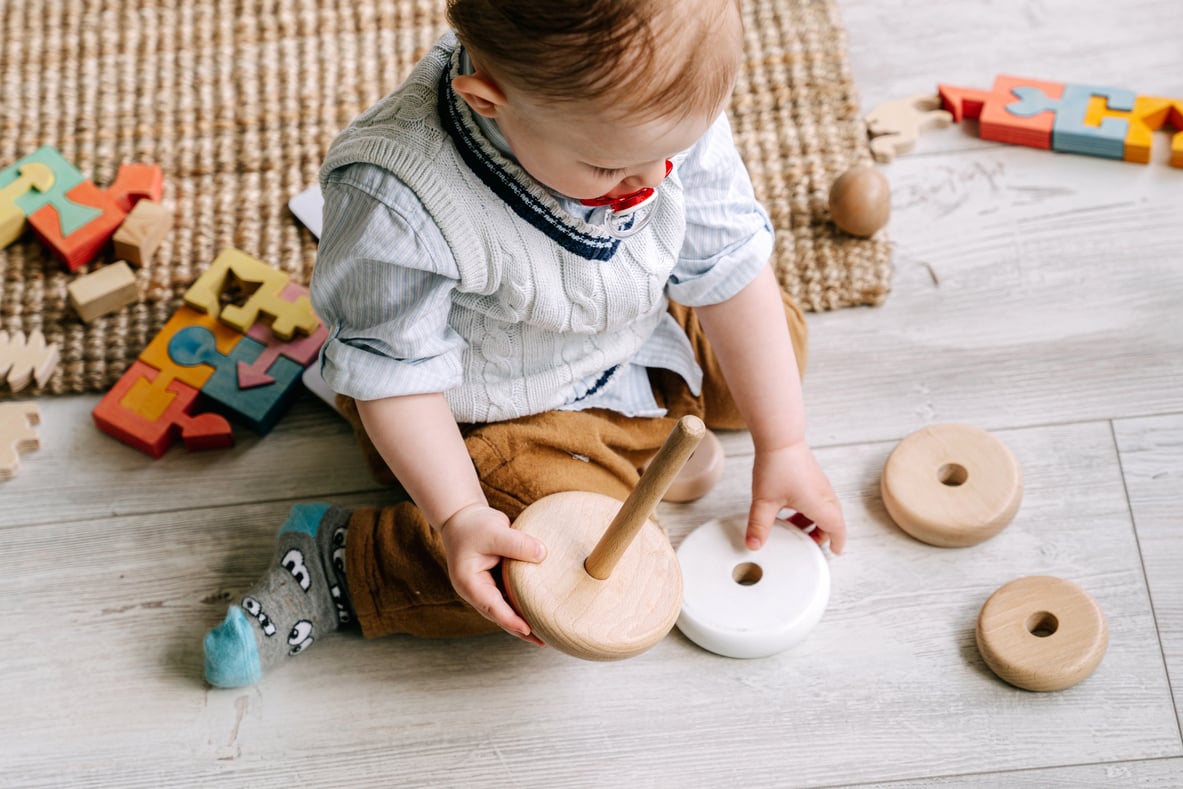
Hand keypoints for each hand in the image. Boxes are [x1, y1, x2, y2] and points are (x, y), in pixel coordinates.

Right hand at [439, 504, 548, 644]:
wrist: (462, 516)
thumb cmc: (473, 524)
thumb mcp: (495, 531)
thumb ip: (518, 543)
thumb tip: (543, 555)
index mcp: (469, 583)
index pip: (492, 607)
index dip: (510, 620)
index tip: (528, 630)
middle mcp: (476, 590)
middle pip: (500, 615)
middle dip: (520, 629)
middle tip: (542, 641)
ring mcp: (485, 587)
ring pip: (505, 608)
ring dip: (523, 620)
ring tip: (545, 632)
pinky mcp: (495, 581)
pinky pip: (510, 597)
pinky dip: (523, 604)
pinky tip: (538, 610)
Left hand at [745, 441, 845, 553]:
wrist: (780, 437)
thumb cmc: (777, 466)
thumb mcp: (765, 501)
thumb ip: (759, 526)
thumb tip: (754, 545)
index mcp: (820, 505)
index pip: (838, 529)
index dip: (837, 543)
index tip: (834, 552)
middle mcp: (825, 495)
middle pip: (832, 521)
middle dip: (822, 535)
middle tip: (807, 544)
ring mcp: (820, 484)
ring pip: (824, 510)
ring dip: (813, 522)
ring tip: (793, 528)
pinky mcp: (812, 476)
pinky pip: (817, 499)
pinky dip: (809, 509)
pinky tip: (788, 509)